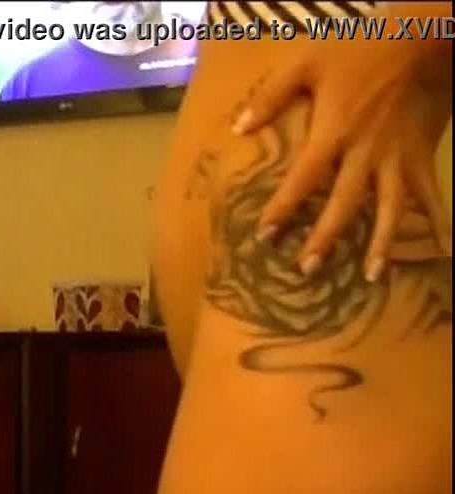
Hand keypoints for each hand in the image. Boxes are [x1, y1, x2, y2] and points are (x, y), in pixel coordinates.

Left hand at [233, 39, 452, 280]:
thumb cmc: (357, 49)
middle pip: (344, 202)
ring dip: (380, 242)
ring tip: (371, 275)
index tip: (265, 235)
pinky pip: (430, 193)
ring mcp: (397, 157)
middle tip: (308, 269)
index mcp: (334, 132)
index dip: (284, 208)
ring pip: (390, 207)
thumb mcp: (304, 63)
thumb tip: (238, 129)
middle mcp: (366, 152)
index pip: (304, 179)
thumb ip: (270, 97)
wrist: (419, 37)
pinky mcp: (421, 154)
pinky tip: (443, 249)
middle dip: (326, 237)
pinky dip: (438, 221)